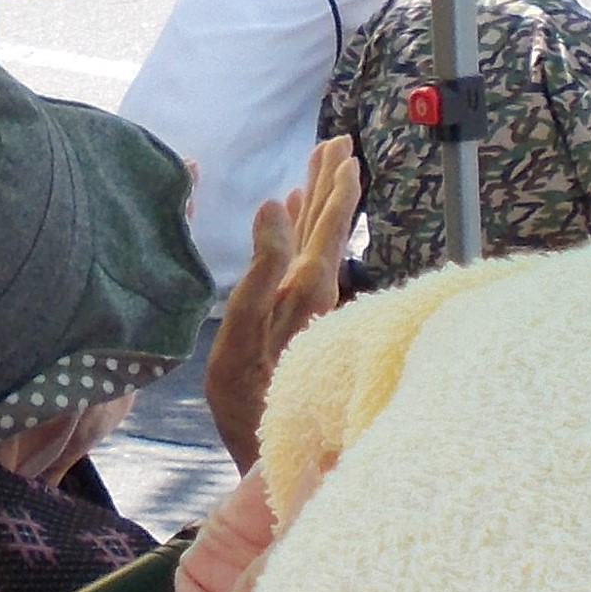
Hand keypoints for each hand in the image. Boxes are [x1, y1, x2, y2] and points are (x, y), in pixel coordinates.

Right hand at [204, 135, 359, 472]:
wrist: (266, 449)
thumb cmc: (251, 394)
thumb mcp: (247, 328)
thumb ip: (264, 265)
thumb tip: (273, 203)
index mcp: (308, 286)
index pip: (328, 224)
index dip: (334, 186)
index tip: (343, 150)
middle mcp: (318, 292)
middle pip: (329, 227)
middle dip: (331, 184)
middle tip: (336, 142)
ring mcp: (312, 306)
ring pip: (322, 243)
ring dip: (319, 205)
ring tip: (315, 173)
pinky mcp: (301, 320)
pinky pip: (308, 261)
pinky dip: (303, 234)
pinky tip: (294, 224)